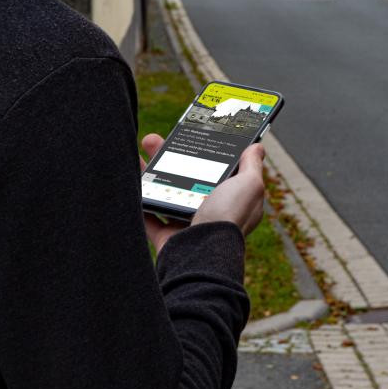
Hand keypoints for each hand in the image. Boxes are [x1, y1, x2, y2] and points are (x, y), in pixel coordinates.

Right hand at [140, 135, 267, 252]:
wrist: (201, 254)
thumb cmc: (229, 218)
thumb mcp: (250, 185)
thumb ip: (252, 166)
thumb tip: (257, 147)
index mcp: (231, 199)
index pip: (217, 171)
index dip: (205, 153)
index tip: (191, 134)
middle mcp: (210, 211)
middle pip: (187, 177)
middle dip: (170, 156)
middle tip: (156, 139)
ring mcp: (186, 224)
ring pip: (165, 191)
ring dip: (150, 170)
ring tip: (140, 149)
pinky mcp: (165, 235)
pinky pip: (147, 212)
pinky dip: (138, 195)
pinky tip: (130, 175)